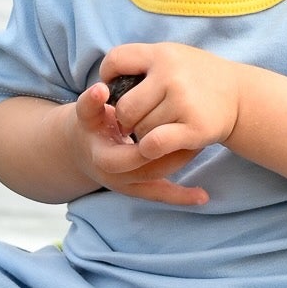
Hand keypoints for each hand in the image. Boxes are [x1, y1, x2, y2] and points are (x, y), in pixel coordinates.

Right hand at [71, 76, 211, 207]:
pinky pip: (160, 195)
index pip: (125, 148)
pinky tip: (203, 196)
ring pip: (155, 177)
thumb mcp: (86, 112)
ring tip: (200, 140)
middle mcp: (112, 174)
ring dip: (179, 160)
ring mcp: (125, 184)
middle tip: (189, 127)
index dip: (148, 135)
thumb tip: (101, 90)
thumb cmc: (91, 123)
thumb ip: (92, 103)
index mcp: (100, 153)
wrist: (84, 149)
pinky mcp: (137, 190)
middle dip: (168, 147)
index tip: (170, 121)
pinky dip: (181, 197)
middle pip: (144, 166)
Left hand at [96, 41, 243, 168]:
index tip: (116, 90)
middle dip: (125, 119)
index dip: (108, 77)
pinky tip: (156, 145)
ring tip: (157, 128)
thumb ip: (143, 62)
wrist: (240, 96)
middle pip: (124, 106)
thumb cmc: (198, 77)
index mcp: (162, 54)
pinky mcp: (194, 128)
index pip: (115, 60)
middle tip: (136, 121)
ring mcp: (183, 101)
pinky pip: (154, 143)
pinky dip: (149, 149)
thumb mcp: (173, 56)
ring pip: (139, 129)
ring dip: (143, 135)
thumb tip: (107, 81)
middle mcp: (171, 75)